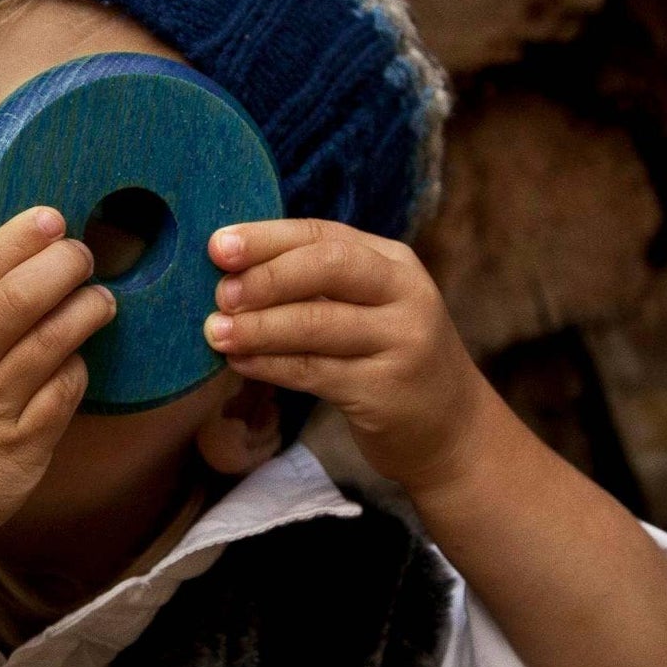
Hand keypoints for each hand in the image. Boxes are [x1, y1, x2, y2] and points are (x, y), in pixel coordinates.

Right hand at [0, 207, 114, 577]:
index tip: (49, 218)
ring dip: (84, 311)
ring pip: (53, 344)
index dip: (17, 240)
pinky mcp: (21, 455)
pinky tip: (78, 360)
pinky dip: (76, 371)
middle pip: (20, 300)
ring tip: (99, 298)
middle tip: (82, 254)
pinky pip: (63, 399)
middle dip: (62, 266)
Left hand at [204, 218, 486, 492]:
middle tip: (220, 293)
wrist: (451, 430)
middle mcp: (405, 294)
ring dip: (259, 326)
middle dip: (267, 276)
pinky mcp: (386, 391)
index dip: (266, 238)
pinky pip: (315, 371)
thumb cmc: (388, 358)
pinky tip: (239, 362)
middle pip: (328, 266)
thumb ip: (316, 285)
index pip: (323, 235)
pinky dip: (270, 365)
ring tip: (215, 331)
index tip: (216, 246)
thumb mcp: (368, 308)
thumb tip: (229, 272)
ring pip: (317, 323)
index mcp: (393, 263)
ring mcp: (402, 342)